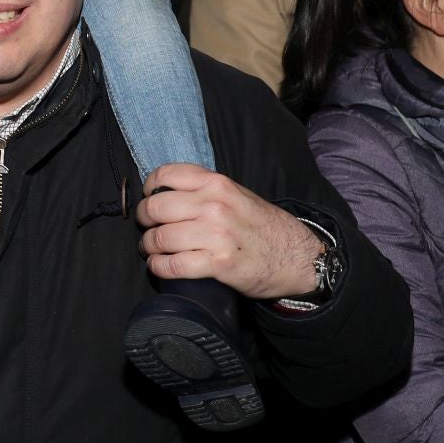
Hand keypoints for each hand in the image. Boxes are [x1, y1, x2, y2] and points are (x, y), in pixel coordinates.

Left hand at [133, 163, 319, 299]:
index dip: (149, 188)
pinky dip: (159, 267)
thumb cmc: (263, 227)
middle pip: (155, 208)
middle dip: (145, 220)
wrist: (298, 257)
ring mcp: (216, 235)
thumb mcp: (237, 195)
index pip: (165, 175)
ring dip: (149, 247)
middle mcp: (214, 205)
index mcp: (217, 184)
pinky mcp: (218, 264)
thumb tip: (164, 193)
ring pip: (159, 238)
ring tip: (152, 250)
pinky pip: (172, 265)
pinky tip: (160, 266)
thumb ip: (204, 190)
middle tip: (148, 228)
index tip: (149, 198)